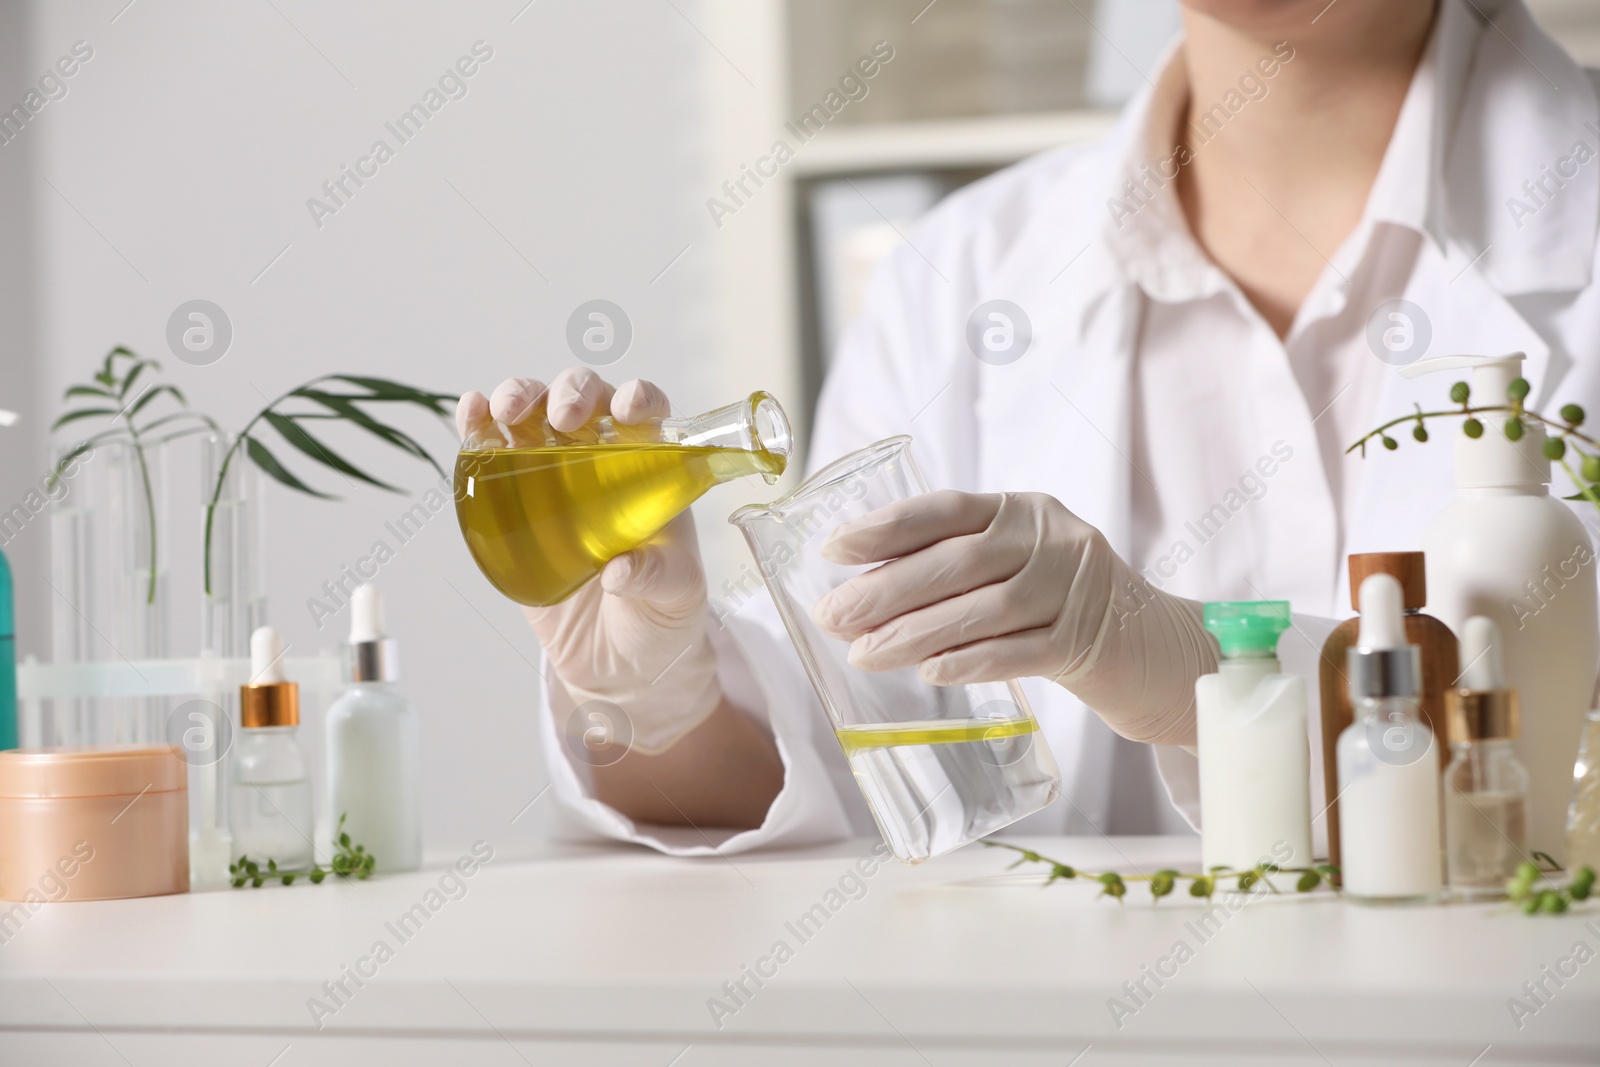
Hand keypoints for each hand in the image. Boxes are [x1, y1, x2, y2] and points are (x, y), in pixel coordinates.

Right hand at [456, 368, 721, 752]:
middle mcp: (601, 461)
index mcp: (651, 471)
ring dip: (519, 396)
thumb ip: (655, 578)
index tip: (625, 410)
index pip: (647, 413)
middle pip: (585, 398)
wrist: (617, 665)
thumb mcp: (676, 596)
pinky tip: (472, 412)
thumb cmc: (659, 617)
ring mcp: (552, 476)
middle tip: (562, 419)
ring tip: (506, 412)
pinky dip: (477, 422)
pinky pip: (491, 450)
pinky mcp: (510, 502)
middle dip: (569, 392)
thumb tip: (618, 570)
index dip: (636, 397)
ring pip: (534, 412)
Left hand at [810, 491, 1210, 745]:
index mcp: (1022, 510)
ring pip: (982, 609)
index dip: (887, 527)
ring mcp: (1073, 588)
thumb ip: (956, 570)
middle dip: (886, 589)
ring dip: (916, 633)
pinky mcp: (1089, 641)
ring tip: (864, 656)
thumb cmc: (1063, 608)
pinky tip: (932, 673)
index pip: (946, 509)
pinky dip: (971, 660)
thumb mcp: (1016, 569)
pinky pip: (1020, 652)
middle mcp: (1050, 538)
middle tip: (833, 616)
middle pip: (957, 560)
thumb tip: (858, 595)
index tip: (834, 549)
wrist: (1159, 649)